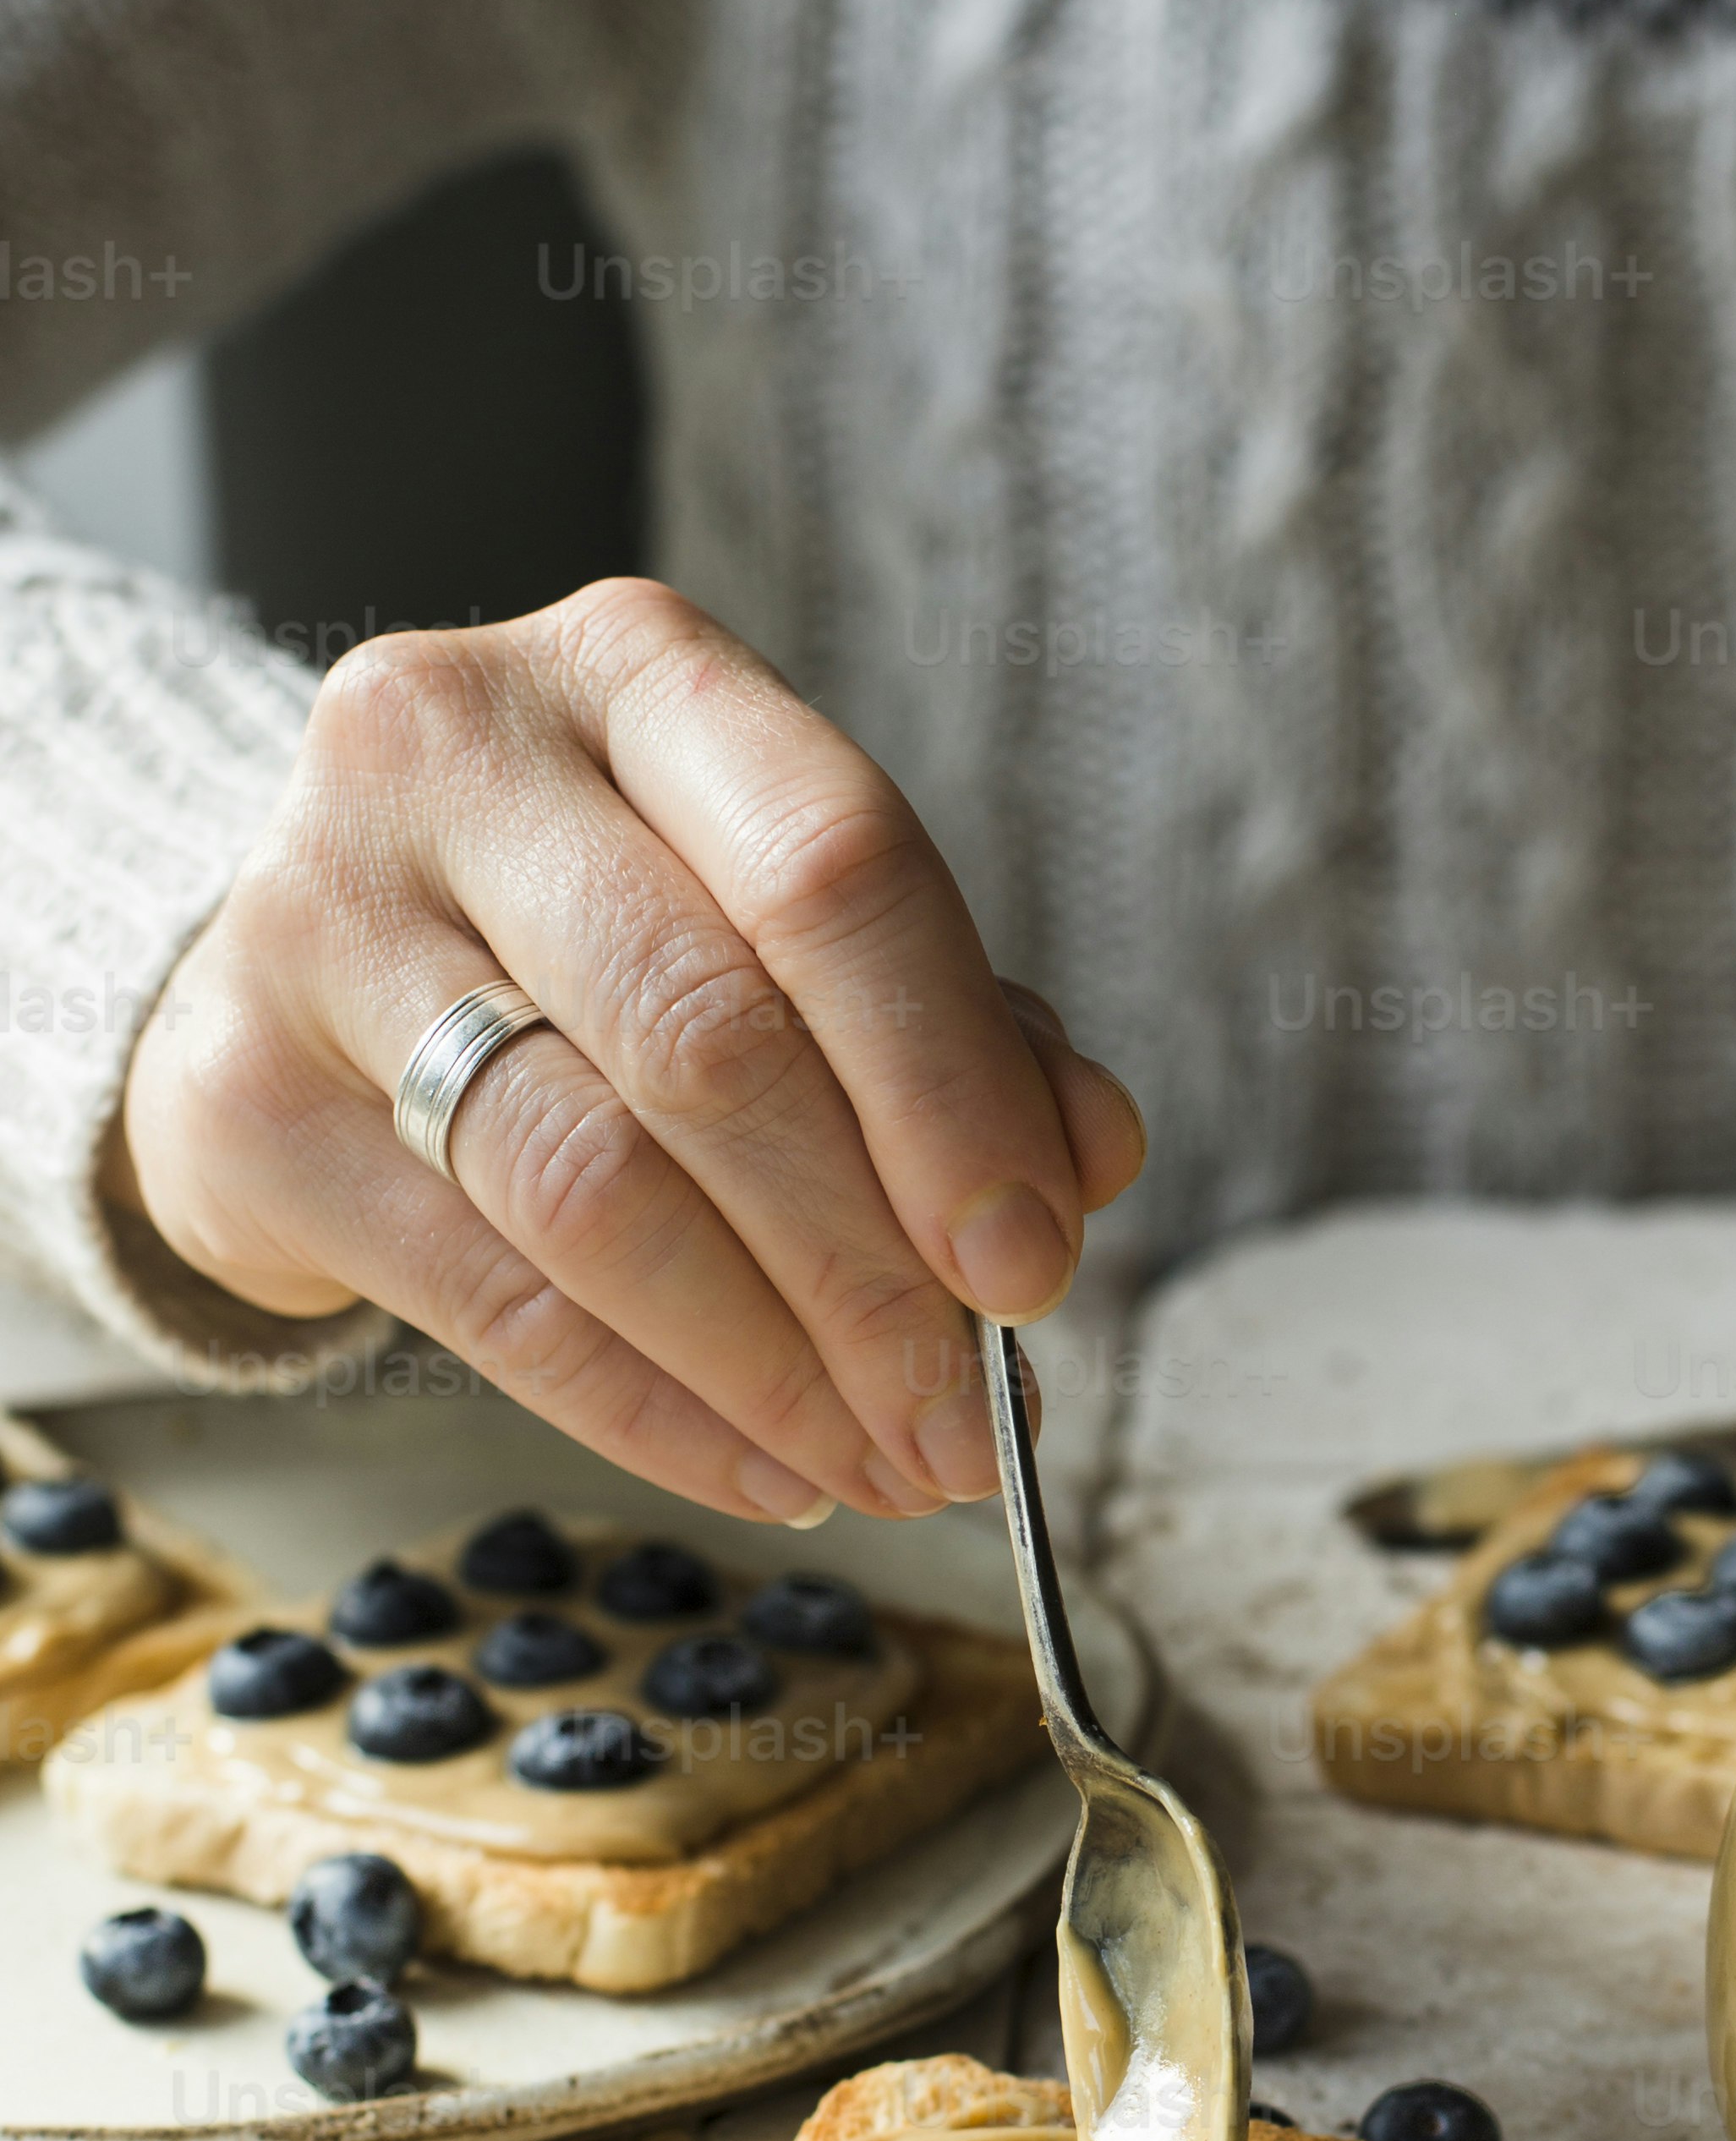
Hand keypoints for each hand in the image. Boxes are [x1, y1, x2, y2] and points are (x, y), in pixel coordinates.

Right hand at [117, 579, 1145, 1518]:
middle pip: (711, 1039)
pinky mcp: (242, 1100)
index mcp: (633, 673)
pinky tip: (769, 1467)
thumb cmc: (596, 931)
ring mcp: (318, 921)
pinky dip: (659, 1414)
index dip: (951, 1085)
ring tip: (888, 1464)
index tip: (1032, 1259)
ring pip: (595, 1189)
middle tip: (971, 1415)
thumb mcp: (779, 921)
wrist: (300, 958)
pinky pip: (493, 1304)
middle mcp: (451, 756)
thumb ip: (952, 1021)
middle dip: (872, 1266)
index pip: (832, 866)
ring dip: (775, 1367)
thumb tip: (1088, 1158)